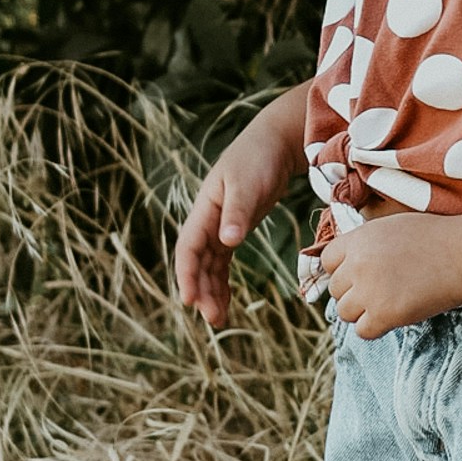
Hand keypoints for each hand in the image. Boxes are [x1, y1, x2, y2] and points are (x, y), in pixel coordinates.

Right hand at [175, 86, 307, 330]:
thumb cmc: (259, 158)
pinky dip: (221, 280)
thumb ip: (237, 213)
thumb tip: (226, 242)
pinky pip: (221, 260)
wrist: (275, 142)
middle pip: (196, 261)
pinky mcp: (234, 227)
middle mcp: (207, 219)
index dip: (186, 273)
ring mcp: (220, 224)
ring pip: (208, 264)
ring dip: (210, 289)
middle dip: (200, 289)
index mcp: (205, 208)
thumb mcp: (248, 184)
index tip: (189, 299)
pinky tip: (225, 299)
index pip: (188, 246)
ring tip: (218, 318)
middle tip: (212, 318)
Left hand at [317, 212, 461, 337]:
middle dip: (355, 291)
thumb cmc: (437, 237)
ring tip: (388, 302)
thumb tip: (346, 267)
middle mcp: (358, 264)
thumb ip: (365, 245)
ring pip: (345, 312)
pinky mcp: (386, 314)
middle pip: (336, 289)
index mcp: (359, 239)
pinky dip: (375, 327)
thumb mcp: (392, 227)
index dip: (344, 269)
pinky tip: (393, 316)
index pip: (327, 261)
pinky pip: (362, 331)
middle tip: (381, 289)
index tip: (361, 273)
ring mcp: (370, 291)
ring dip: (363, 311)